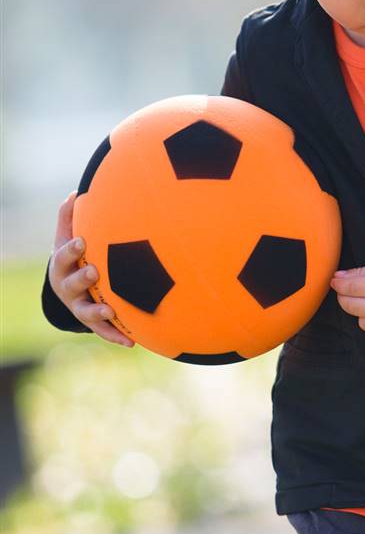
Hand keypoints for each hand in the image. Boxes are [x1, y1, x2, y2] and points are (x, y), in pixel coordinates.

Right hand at [48, 191, 134, 346]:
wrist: (70, 290)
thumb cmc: (75, 257)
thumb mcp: (67, 238)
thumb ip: (69, 217)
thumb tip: (75, 192)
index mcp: (63, 266)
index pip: (63, 256)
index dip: (71, 250)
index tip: (82, 242)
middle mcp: (69, 288)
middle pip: (72, 284)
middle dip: (82, 278)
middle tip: (94, 272)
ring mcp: (81, 307)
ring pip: (86, 312)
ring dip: (98, 312)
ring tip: (110, 310)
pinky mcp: (95, 324)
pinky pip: (105, 332)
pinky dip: (117, 337)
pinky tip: (132, 341)